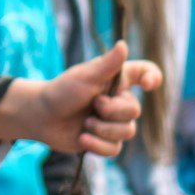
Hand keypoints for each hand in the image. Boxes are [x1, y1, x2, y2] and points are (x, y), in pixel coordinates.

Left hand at [0, 42, 164, 156]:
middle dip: (112, 111)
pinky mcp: (104, 141)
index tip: (147, 85)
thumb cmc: (62, 91)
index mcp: (118, 80)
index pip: (146, 73)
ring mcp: (112, 122)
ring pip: (127, 132)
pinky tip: (82, 139)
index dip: (153, 77)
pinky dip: (98, 145)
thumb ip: (107, 64)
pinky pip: (114, 150)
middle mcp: (118, 100)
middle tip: (93, 105)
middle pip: (135, 111)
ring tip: (85, 124)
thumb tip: (124, 44)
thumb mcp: (85, 76)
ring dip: (103, 129)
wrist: (40, 117)